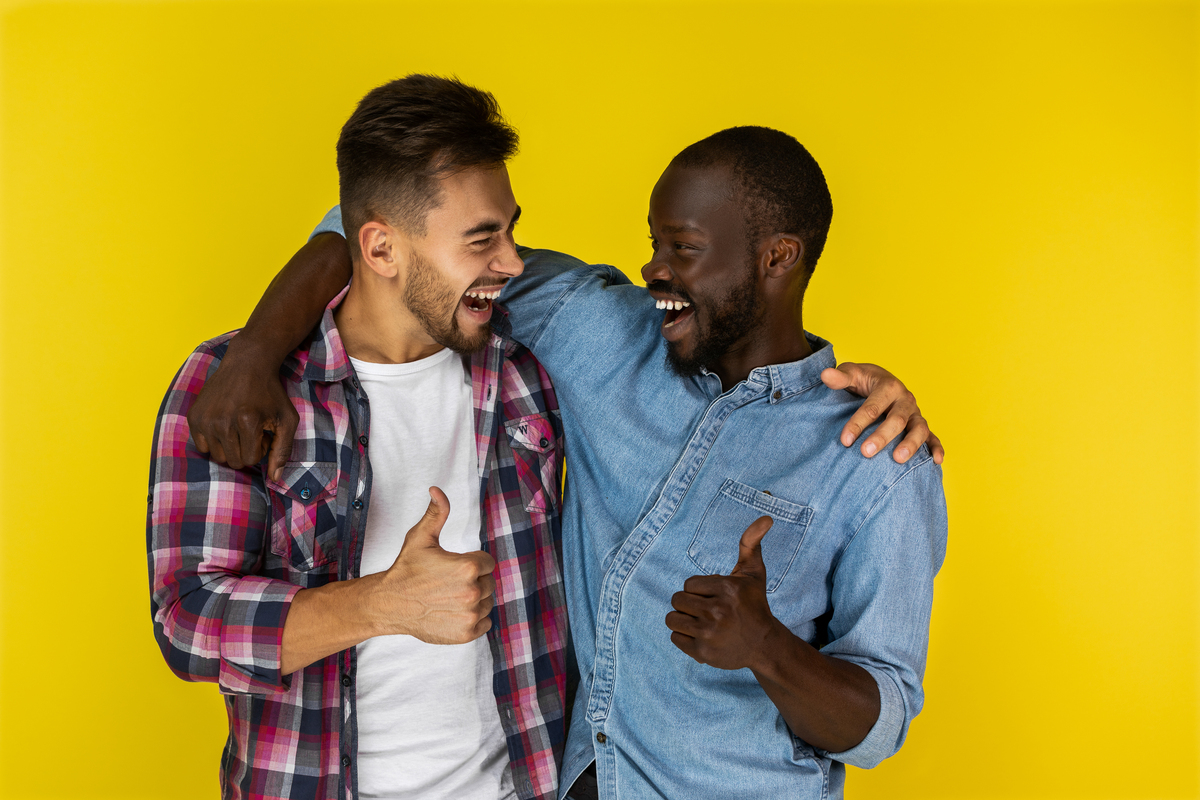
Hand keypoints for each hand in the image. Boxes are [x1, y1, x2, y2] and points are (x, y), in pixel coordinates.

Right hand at [187, 340, 298, 480]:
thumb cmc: (270, 393)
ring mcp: (205, 418)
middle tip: (251, 430)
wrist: (248, 364)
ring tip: (238, 427)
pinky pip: (202, 446)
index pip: (250, 460)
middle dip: (245, 450)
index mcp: (247, 422)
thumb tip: (275, 478)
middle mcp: (222, 421)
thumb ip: (283, 450)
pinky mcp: (194, 416)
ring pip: (217, 456)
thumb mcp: (286, 419)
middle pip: (232, 461)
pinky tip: (224, 423)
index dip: (260, 449)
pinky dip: (214, 440)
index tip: (263, 432)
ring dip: (230, 447)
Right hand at [374, 488, 496, 644]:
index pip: (488, 563)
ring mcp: (470, 615)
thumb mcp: (420, 537)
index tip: (454, 567)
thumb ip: (436, 513)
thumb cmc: (406, 570)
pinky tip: (454, 611)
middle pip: (488, 583)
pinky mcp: (466, 634)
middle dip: (473, 581)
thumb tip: (437, 489)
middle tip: (449, 583)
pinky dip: (474, 619)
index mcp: (468, 567)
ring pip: (487, 602)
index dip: (472, 563)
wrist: (389, 604)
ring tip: (450, 597)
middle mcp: (472, 592)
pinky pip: (485, 623)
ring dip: (474, 600)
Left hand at [666, 516, 780, 670]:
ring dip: (683, 620)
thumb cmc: (754, 605)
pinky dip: (684, 637)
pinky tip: (701, 636)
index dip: (699, 590)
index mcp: (727, 588)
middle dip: (689, 604)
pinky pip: (675, 638)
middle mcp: (718, 611)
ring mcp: (710, 633)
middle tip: (706, 610)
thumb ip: (751, 543)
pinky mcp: (703, 652)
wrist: (764, 644)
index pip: (688, 584)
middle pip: (677, 600)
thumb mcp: (754, 573)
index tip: (714, 597)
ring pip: (672, 619)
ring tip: (701, 622)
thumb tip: (766, 518)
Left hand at [821, 362, 943, 464]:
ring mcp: (915, 413)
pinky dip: (936, 448)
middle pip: (896, 420)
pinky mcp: (920, 425)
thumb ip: (840, 377)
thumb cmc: (863, 380)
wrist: (880, 380)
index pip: (873, 407)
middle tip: (865, 453)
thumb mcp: (851, 374)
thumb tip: (825, 374)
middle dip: (881, 436)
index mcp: (889, 386)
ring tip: (898, 459)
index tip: (845, 440)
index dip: (858, 423)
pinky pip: (933, 437)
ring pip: (919, 429)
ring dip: (911, 444)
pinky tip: (935, 461)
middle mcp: (905, 400)